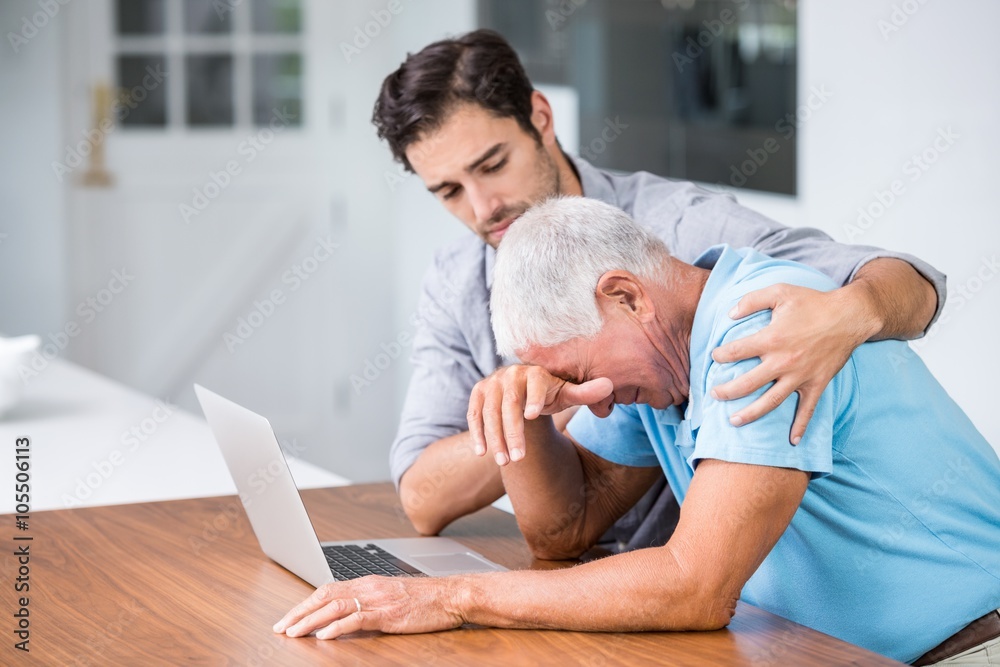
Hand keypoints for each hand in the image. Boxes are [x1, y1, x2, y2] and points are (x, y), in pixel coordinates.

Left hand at [273, 576, 463, 639]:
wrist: (452, 595)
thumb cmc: (426, 599)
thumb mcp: (392, 596)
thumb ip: (369, 602)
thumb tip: (347, 616)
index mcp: (368, 582)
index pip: (327, 589)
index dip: (305, 603)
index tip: (289, 617)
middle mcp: (368, 587)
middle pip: (324, 596)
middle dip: (299, 612)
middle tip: (280, 627)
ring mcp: (377, 600)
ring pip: (334, 606)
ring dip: (310, 621)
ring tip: (293, 633)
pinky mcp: (387, 614)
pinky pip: (356, 618)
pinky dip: (336, 627)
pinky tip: (323, 635)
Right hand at [467, 365, 612, 465]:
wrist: (524, 385)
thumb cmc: (549, 393)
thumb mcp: (567, 394)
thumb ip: (586, 393)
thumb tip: (610, 386)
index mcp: (536, 372)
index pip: (535, 383)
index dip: (534, 398)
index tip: (533, 416)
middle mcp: (512, 374)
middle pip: (510, 403)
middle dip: (513, 432)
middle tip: (518, 458)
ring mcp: (493, 383)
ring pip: (490, 412)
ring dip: (495, 438)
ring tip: (504, 462)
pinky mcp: (479, 392)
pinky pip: (474, 413)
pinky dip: (477, 432)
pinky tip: (482, 452)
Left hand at [711, 284, 872, 443]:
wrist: (850, 315)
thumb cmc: (813, 302)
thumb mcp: (780, 292)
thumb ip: (751, 300)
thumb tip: (728, 313)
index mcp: (771, 338)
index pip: (737, 351)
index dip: (721, 355)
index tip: (715, 357)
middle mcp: (783, 361)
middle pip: (748, 383)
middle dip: (727, 391)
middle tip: (714, 395)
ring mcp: (800, 376)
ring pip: (771, 401)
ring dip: (751, 413)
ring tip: (733, 421)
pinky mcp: (817, 383)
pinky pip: (808, 409)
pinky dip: (801, 426)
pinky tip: (792, 441)